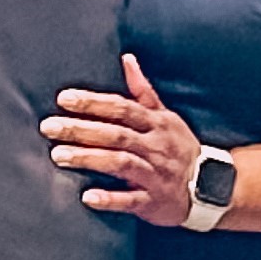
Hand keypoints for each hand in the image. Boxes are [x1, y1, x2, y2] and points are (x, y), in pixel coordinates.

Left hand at [42, 52, 201, 227]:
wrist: (212, 186)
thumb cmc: (178, 147)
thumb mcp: (164, 116)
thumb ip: (142, 90)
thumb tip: (127, 59)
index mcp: (155, 123)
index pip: (122, 108)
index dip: (93, 103)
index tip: (64, 99)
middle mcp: (155, 146)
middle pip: (116, 134)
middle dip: (81, 130)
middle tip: (49, 127)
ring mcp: (155, 173)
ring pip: (121, 163)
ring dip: (89, 159)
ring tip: (59, 156)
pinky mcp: (154, 200)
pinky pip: (131, 199)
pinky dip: (110, 198)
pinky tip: (88, 197)